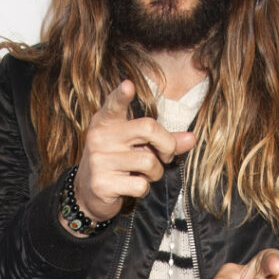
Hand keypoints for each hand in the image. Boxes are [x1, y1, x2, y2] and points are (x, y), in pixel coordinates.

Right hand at [74, 80, 194, 222]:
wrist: (87, 192)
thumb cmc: (118, 163)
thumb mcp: (136, 146)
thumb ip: (163, 140)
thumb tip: (192, 138)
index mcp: (107, 122)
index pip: (114, 104)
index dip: (121, 95)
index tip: (128, 85)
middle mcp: (100, 137)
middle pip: (148, 128)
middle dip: (168, 146)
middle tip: (165, 156)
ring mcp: (99, 160)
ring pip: (149, 162)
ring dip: (155, 173)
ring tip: (142, 174)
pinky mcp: (102, 184)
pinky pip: (141, 185)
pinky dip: (143, 189)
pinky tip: (130, 187)